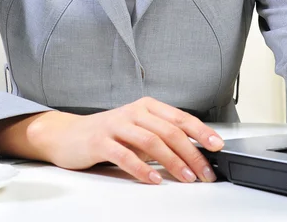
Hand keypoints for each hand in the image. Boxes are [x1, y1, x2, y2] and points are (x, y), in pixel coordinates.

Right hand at [25, 97, 223, 184]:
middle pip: (170, 131)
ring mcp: (117, 125)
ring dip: (173, 162)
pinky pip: (125, 155)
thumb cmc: (109, 133)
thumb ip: (161, 136)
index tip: (217, 146)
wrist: (69, 134)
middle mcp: (134, 111)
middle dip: (192, 153)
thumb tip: (193, 152)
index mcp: (148, 106)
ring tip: (186, 178)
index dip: (201, 131)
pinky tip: (153, 180)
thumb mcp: (138, 129)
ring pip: (151, 142)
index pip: (180, 118)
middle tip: (205, 172)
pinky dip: (142, 169)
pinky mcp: (101, 141)